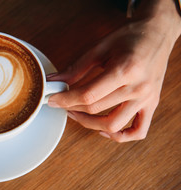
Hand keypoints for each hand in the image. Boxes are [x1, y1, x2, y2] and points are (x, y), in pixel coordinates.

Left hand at [48, 3, 180, 141]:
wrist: (158, 33)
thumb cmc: (130, 37)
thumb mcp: (100, 48)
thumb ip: (76, 67)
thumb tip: (54, 80)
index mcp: (125, 69)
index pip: (88, 95)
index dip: (65, 100)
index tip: (52, 100)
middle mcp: (138, 87)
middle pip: (96, 109)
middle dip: (72, 108)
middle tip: (61, 102)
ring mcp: (147, 99)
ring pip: (113, 125)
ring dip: (89, 124)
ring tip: (77, 113)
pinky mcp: (152, 105)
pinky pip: (138, 131)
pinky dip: (120, 136)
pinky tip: (104, 130)